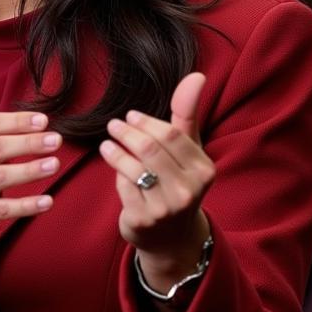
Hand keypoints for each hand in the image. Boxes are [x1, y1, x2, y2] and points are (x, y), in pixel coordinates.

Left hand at [99, 72, 213, 288]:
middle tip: (114, 125)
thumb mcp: (187, 149)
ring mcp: (167, 209)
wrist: (171, 236)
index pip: (171, 136)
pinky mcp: (144, 221)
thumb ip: (188, 113)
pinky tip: (114, 165)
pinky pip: (124, 187)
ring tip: (107, 143)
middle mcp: (189, 191)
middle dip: (128, 133)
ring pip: (134, 168)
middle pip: (151, 149)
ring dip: (116, 151)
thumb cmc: (177, 181)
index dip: (147, 123)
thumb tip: (196, 74)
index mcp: (204, 170)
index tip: (131, 116)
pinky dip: (117, 174)